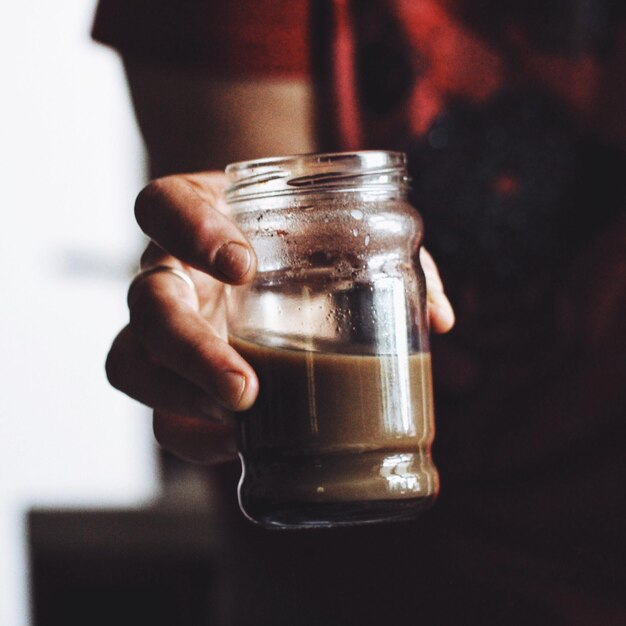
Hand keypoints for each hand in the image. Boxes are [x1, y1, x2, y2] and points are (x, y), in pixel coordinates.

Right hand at [106, 172, 454, 464]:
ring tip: (241, 422)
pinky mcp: (173, 375)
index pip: (162, 207)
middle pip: (145, 304)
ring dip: (181, 401)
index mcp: (196, 217)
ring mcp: (164, 328)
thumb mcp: (337, 225)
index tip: (245, 266)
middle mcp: (169, 272)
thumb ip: (391, 255)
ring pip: (131, 365)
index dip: (190, 232)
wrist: (260, 245)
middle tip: (246, 386)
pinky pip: (160, 413)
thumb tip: (441, 320)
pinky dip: (194, 436)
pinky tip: (240, 443)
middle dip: (189, 349)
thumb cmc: (297, 233)